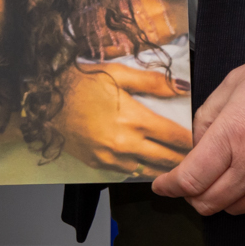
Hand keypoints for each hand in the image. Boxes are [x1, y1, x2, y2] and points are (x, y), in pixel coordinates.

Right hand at [58, 62, 193, 176]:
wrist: (42, 100)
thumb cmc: (78, 82)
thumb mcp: (117, 73)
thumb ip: (153, 82)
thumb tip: (183, 86)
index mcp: (133, 119)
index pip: (176, 137)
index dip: (193, 140)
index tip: (202, 139)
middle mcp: (125, 144)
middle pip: (168, 160)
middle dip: (185, 159)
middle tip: (197, 156)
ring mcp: (111, 158)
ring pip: (151, 171)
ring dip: (165, 167)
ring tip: (177, 161)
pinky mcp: (99, 165)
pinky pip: (129, 172)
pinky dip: (142, 168)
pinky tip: (148, 160)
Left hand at [152, 47, 244, 215]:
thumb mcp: (232, 84)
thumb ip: (206, 118)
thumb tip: (194, 148)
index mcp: (232, 135)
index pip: (189, 179)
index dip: (168, 187)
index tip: (161, 187)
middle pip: (208, 204)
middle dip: (191, 196)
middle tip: (190, 183)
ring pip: (236, 209)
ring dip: (223, 197)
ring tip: (227, 174)